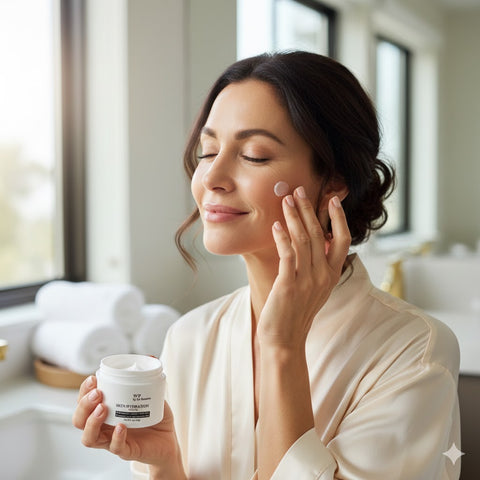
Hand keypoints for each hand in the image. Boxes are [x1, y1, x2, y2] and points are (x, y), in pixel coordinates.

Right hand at [72, 375, 185, 477]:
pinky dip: (116, 437)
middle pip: (79, 420)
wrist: (169, 438)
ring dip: (92, 422)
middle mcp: (104, 426)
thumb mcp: (152, 393)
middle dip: (84, 405)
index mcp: (106, 410)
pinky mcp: (126, 450)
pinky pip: (115, 447)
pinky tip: (121, 426)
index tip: (93, 378)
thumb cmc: (155, 416)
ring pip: (89, 438)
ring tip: (103, 408)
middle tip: (98, 393)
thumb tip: (150, 356)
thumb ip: (148, 376)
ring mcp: (112, 439)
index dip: (83, 391)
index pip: (83, 402)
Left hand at [257, 187, 350, 349]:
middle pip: (320, 234)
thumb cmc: (296, 312)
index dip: (339, 218)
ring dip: (294, 218)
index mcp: (331, 275)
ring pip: (304, 240)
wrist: (285, 340)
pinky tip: (276, 225)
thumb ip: (318, 266)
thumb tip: (316, 241)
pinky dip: (282, 238)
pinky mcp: (289, 286)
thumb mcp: (314, 288)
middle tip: (300, 190)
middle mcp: (323, 276)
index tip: (333, 199)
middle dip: (309, 209)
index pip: (343, 240)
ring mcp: (307, 281)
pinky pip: (287, 255)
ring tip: (286, 200)